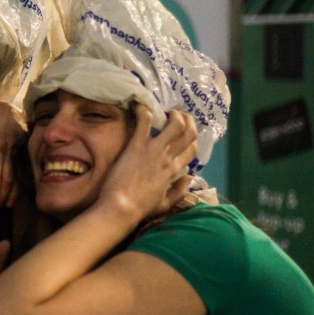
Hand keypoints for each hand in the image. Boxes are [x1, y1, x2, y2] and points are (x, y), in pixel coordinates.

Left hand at [94, 107, 198, 226]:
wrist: (121, 207)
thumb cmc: (140, 208)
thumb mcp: (165, 205)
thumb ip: (179, 191)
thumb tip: (189, 179)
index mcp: (174, 170)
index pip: (192, 149)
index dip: (191, 139)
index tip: (183, 134)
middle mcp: (169, 157)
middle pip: (189, 132)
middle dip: (187, 120)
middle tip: (177, 115)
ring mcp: (154, 149)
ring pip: (175, 124)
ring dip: (172, 113)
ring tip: (164, 110)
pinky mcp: (137, 145)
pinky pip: (144, 121)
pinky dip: (143, 110)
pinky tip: (139, 106)